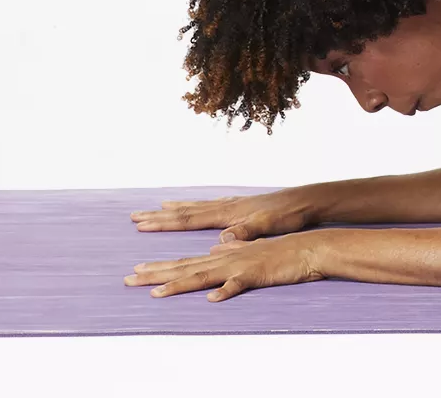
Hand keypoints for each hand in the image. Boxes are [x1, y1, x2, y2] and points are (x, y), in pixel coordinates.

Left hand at [127, 230, 323, 300]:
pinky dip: (226, 290)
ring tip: (157, 292)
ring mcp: (240, 265)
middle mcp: (225, 257)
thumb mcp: (251, 249)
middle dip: (156, 273)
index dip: (160, 266)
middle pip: (185, 266)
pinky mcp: (257, 273)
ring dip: (180, 283)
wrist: (309, 248)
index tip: (137, 271)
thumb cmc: (281, 251)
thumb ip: (232, 248)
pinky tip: (213, 298)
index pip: (185, 260)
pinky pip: (239, 284)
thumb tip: (213, 249)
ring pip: (204, 275)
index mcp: (222, 253)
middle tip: (129, 279)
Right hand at [129, 187, 319, 243]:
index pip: (188, 218)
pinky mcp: (239, 208)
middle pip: (185, 212)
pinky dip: (193, 207)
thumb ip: (246, 231)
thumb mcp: (268, 225)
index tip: (141, 223)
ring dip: (173, 210)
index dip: (164, 222)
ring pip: (194, 207)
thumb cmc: (287, 215)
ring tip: (156, 209)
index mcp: (227, 214)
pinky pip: (208, 207)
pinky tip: (191, 209)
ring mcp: (231, 206)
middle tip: (135, 217)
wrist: (305, 200)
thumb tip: (221, 240)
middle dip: (159, 216)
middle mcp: (225, 207)